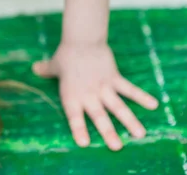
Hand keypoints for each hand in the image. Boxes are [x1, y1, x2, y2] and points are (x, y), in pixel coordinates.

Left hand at [33, 42, 158, 150]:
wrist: (82, 38)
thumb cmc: (66, 54)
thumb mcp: (53, 64)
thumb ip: (45, 70)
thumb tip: (33, 68)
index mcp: (71, 94)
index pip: (74, 115)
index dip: (78, 128)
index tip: (84, 143)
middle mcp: (88, 93)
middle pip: (99, 115)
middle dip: (108, 131)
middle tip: (117, 147)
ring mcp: (103, 86)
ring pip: (118, 106)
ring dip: (129, 120)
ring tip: (140, 134)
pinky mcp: (114, 77)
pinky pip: (129, 89)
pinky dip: (141, 96)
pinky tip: (153, 104)